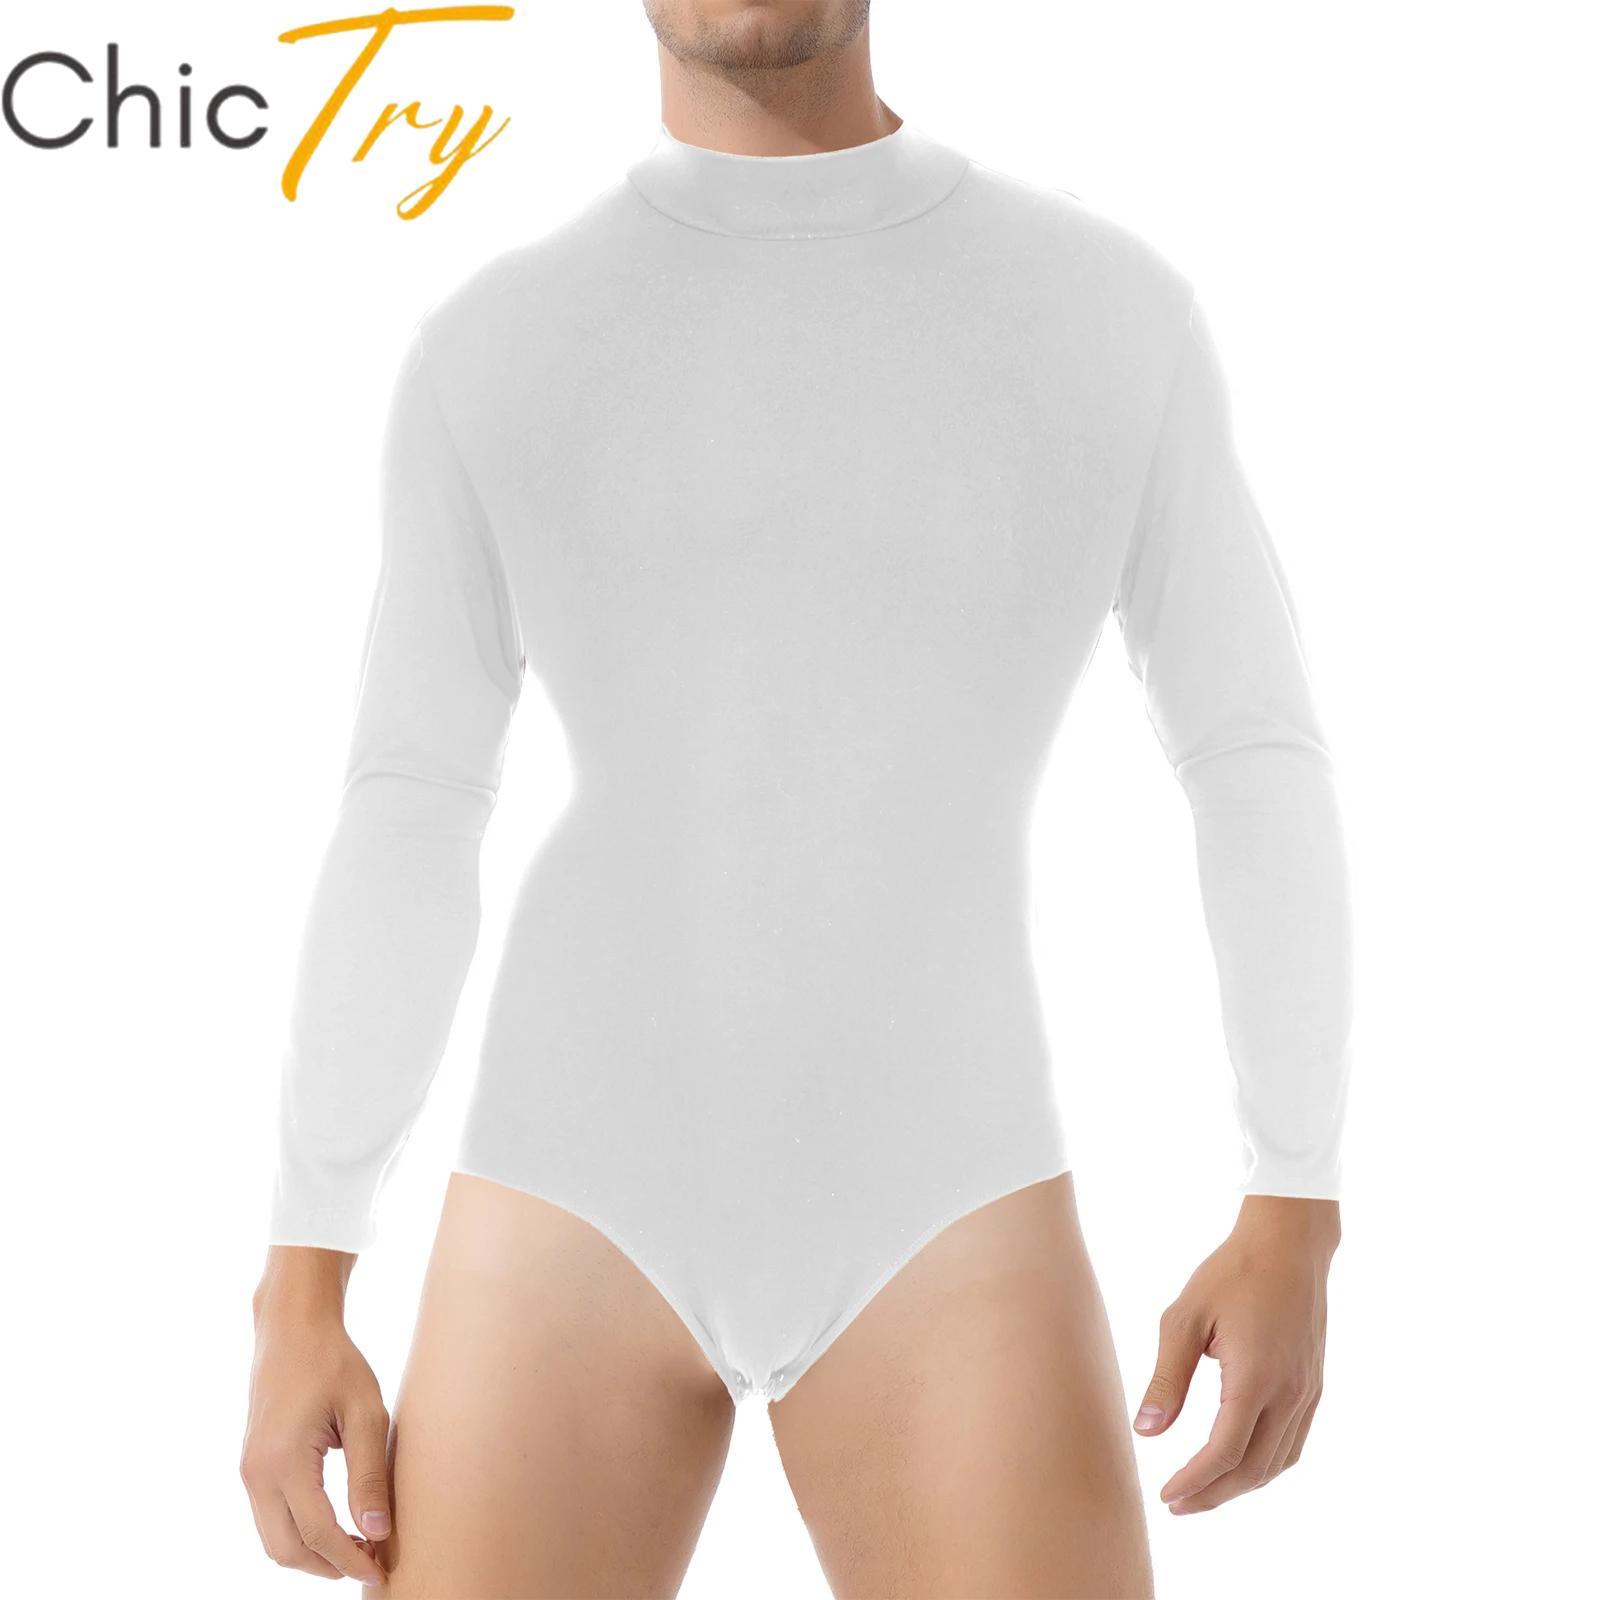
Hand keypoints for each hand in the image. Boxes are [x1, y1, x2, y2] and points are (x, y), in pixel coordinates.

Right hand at [241, 1248, 391, 1584]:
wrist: (292, 1328)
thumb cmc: (335, 1363)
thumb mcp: (365, 1412)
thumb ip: (370, 1474)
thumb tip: (379, 1532)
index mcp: (284, 1461)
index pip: (318, 1534)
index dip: (351, 1559)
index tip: (381, 1570)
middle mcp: (256, 1473)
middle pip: (287, 1550)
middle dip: (329, 1566)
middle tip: (372, 1561)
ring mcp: (248, 1471)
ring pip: (273, 1541)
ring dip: (312, 1554)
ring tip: (359, 1546)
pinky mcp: (250, 1466)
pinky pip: (269, 1519)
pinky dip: (299, 1534)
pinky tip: (336, 1525)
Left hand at [1133, 1196, 1339, 1514]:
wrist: (1290, 1244)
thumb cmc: (1232, 1273)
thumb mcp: (1185, 1318)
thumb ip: (1167, 1378)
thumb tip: (1146, 1432)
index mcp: (1255, 1380)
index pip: (1224, 1453)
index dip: (1194, 1482)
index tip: (1166, 1497)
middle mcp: (1289, 1395)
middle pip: (1253, 1469)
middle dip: (1214, 1494)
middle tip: (1177, 1505)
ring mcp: (1307, 1393)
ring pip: (1278, 1462)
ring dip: (1241, 1484)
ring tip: (1203, 1490)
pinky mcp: (1313, 1385)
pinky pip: (1293, 1443)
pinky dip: (1265, 1464)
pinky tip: (1241, 1461)